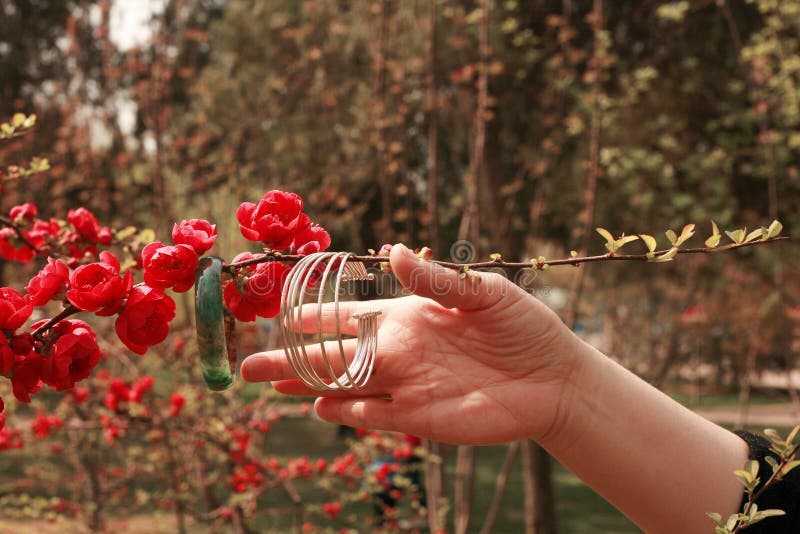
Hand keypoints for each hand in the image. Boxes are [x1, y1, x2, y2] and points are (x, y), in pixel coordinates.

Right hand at [241, 243, 581, 444]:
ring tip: (269, 385)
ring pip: (343, 386)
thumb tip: (395, 251)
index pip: (349, 315)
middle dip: (290, 358)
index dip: (314, 315)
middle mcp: (398, 350)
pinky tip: (319, 406)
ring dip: (306, 386)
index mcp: (409, 315)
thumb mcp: (484, 293)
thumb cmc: (523, 327)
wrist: (554, 377)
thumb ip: (437, 280)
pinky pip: (373, 415)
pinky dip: (346, 411)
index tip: (280, 313)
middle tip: (247, 365)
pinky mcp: (420, 417)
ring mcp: (405, 385)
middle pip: (332, 356)